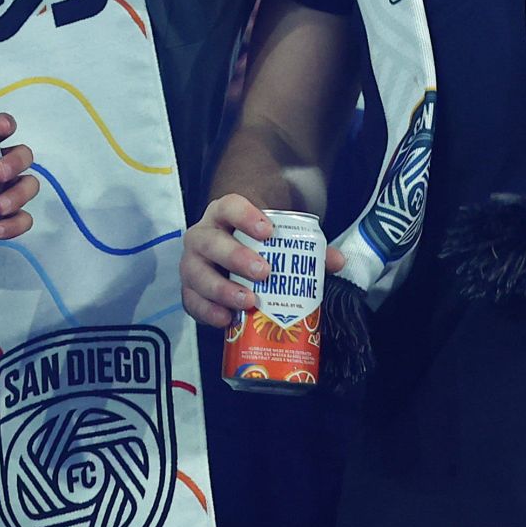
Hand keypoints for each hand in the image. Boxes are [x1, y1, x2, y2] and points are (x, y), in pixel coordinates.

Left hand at [0, 112, 40, 241]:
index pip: (2, 128)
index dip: (5, 124)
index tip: (0, 129)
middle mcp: (2, 166)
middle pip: (23, 155)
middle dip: (14, 161)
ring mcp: (9, 192)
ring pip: (29, 186)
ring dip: (17, 195)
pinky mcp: (9, 219)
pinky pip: (23, 220)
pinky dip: (14, 225)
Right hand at [180, 193, 343, 328]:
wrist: (230, 260)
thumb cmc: (256, 248)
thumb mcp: (278, 243)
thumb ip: (308, 250)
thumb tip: (337, 261)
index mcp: (223, 214)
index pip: (229, 206)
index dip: (245, 216)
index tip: (268, 231)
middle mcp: (202, 236)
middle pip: (210, 242)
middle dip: (235, 257)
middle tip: (264, 272)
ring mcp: (192, 264)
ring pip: (196, 274)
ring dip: (222, 289)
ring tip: (249, 301)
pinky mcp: (189, 291)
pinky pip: (191, 302)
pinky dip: (207, 312)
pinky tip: (226, 320)